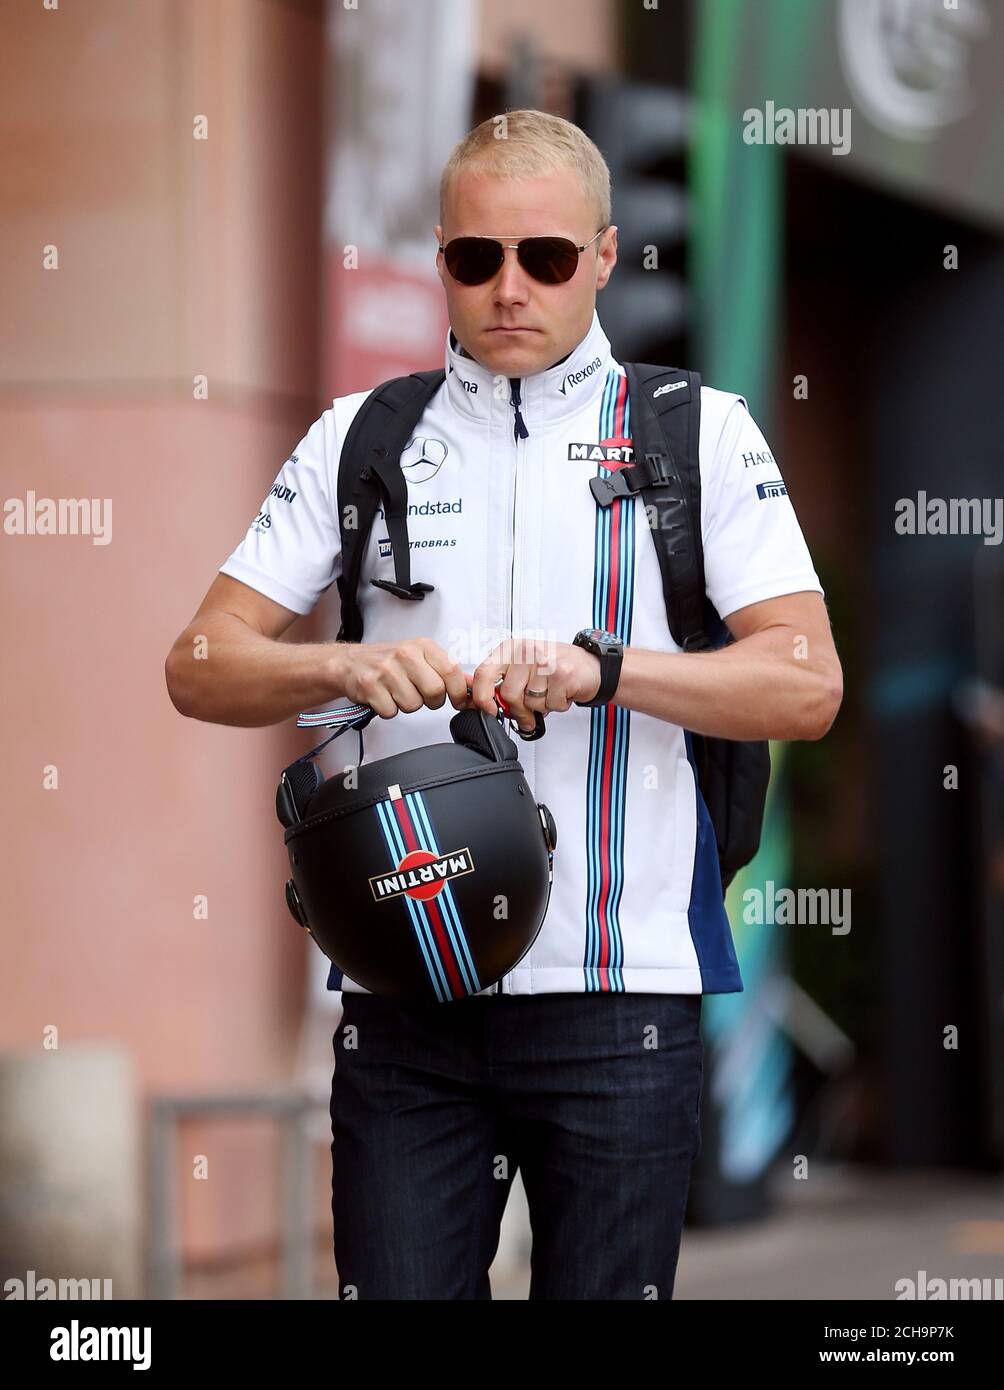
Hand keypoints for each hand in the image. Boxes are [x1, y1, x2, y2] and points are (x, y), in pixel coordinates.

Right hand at [340, 638, 472, 719]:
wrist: (350, 662)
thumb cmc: (388, 662)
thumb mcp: (420, 658)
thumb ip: (447, 672)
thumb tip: (473, 687)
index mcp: (422, 646)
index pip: (452, 671)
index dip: (458, 692)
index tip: (457, 700)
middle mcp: (405, 654)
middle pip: (435, 691)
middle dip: (431, 700)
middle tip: (419, 694)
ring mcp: (386, 669)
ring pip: (413, 705)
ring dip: (407, 705)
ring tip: (397, 692)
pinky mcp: (369, 685)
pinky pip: (391, 711)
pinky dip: (388, 709)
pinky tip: (383, 696)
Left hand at [465, 637, 601, 732]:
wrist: (591, 666)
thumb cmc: (555, 667)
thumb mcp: (524, 670)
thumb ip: (504, 684)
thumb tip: (485, 705)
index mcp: (510, 648)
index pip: (483, 673)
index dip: (482, 697)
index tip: (489, 710)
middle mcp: (526, 650)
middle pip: (508, 694)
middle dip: (520, 710)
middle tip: (531, 709)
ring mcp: (544, 661)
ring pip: (530, 702)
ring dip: (542, 706)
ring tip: (551, 692)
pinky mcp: (562, 673)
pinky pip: (551, 705)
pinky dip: (558, 705)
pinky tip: (563, 692)